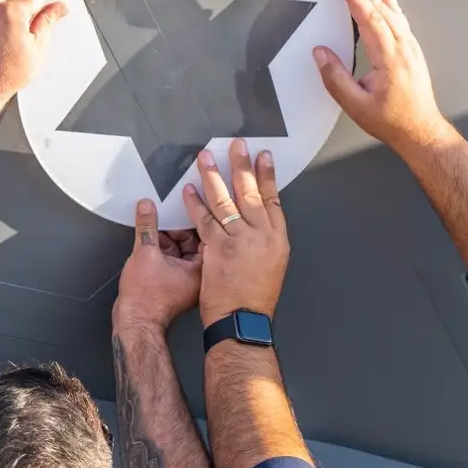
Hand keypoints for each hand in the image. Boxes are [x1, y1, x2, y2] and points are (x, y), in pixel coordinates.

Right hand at [113, 201, 201, 333]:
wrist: (134, 323)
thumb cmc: (146, 300)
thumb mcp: (145, 252)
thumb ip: (146, 226)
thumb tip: (147, 208)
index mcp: (201, 270)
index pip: (204, 235)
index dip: (192, 218)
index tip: (183, 206)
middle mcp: (197, 277)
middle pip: (191, 242)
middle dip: (176, 228)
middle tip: (164, 215)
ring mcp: (185, 282)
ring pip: (179, 251)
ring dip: (166, 239)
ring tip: (152, 228)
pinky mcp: (172, 285)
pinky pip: (171, 261)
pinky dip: (161, 251)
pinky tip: (148, 242)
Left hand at [189, 139, 288, 326]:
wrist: (244, 322)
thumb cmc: (255, 301)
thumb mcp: (271, 267)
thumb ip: (264, 243)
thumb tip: (256, 228)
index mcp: (278, 239)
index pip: (274, 199)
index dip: (268, 176)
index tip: (263, 157)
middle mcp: (262, 235)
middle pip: (252, 192)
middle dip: (242, 165)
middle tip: (236, 145)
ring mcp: (241, 240)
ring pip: (226, 200)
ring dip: (214, 176)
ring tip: (204, 158)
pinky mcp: (219, 248)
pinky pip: (205, 219)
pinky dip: (196, 203)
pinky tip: (189, 190)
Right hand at [313, 0, 453, 155]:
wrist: (421, 130)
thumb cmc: (394, 121)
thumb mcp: (356, 106)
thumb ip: (336, 79)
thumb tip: (321, 54)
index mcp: (390, 58)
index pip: (370, 17)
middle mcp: (403, 46)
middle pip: (380, 5)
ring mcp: (409, 45)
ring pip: (391, 7)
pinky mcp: (410, 47)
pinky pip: (398, 15)